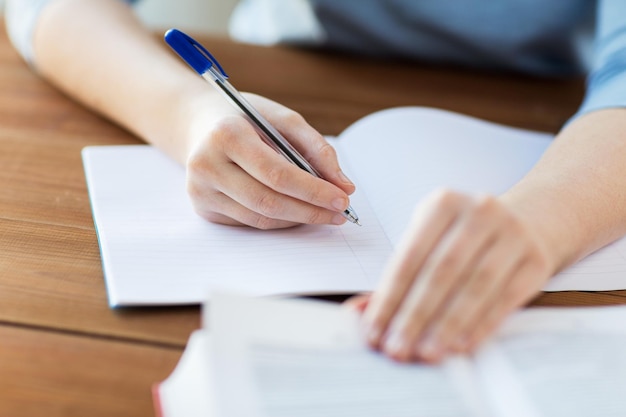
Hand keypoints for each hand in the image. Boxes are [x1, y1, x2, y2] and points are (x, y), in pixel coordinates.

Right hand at [182, 92, 354, 228]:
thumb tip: (343, 185)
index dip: (312, 191)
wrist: (199, 124)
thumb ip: (316, 149)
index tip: (342, 200)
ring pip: (260, 218)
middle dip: (309, 211)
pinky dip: (278, 220)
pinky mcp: (203, 208)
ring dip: (297, 220)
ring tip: (323, 213)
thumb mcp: (282, 119)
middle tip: (339, 214)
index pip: (276, 174)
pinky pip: (249, 222)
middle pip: (267, 202)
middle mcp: (206, 165)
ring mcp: (200, 190)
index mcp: (226, 135)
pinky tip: (295, 211)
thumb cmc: (245, 119)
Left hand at [357, 189, 555, 362]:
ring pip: (474, 286)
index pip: (409, 256)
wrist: (531, 220)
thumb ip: (397, 277)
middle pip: (440, 272)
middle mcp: (478, 212)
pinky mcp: (536, 259)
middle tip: (397, 348)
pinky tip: (461, 345)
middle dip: (415, 315)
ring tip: (426, 352)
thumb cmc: (466, 236)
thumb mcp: (431, 241)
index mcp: (443, 203)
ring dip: (447, 324)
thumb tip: (360, 313)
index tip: (373, 330)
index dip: (389, 297)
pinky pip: (506, 297)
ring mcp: (512, 234)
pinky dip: (482, 324)